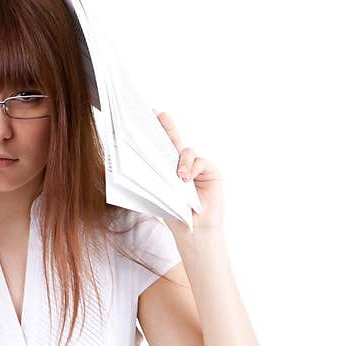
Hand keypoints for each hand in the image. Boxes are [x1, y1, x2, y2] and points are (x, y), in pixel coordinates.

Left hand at [156, 111, 224, 235]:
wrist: (194, 231)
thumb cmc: (174, 213)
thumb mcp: (157, 191)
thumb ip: (152, 175)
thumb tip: (134, 161)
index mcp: (166, 167)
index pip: (159, 146)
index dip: (154, 131)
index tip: (145, 116)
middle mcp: (182, 163)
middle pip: (174, 141)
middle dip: (167, 127)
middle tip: (159, 115)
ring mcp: (197, 166)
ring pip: (187, 151)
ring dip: (181, 161)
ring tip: (178, 177)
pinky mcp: (210, 171)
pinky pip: (200, 162)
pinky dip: (192, 168)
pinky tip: (186, 178)